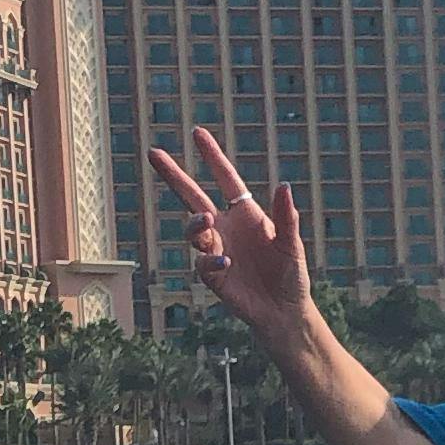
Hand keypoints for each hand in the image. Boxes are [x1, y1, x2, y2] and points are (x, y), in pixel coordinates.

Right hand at [148, 126, 313, 339]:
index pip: (225, 179)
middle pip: (193, 196)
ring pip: (193, 229)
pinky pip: (203, 263)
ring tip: (205, 219)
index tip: (198, 133)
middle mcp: (226, 227)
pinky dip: (211, 260)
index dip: (212, 157)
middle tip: (154, 153)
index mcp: (246, 213)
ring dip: (195, 222)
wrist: (284, 311)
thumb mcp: (290, 243)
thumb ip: (287, 216)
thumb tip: (284, 185)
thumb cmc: (291, 273)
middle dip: (173, 174)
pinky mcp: (212, 275)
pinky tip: (226, 262)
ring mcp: (216, 249)